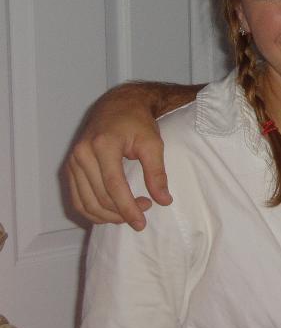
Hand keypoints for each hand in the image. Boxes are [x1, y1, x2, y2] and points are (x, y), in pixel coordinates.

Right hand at [66, 83, 172, 230]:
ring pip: (85, 203)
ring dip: (107, 216)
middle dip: (121, 212)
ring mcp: (72, 161)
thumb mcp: (153, 144)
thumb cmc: (137, 123)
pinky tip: (111, 214)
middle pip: (99, 197)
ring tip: (130, 213)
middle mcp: (82, 153)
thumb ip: (157, 173)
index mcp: (103, 145)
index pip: (114, 186)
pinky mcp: (70, 167)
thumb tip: (164, 201)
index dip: (127, 208)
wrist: (118, 105)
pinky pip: (77, 199)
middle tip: (144, 210)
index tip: (141, 222)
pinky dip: (92, 212)